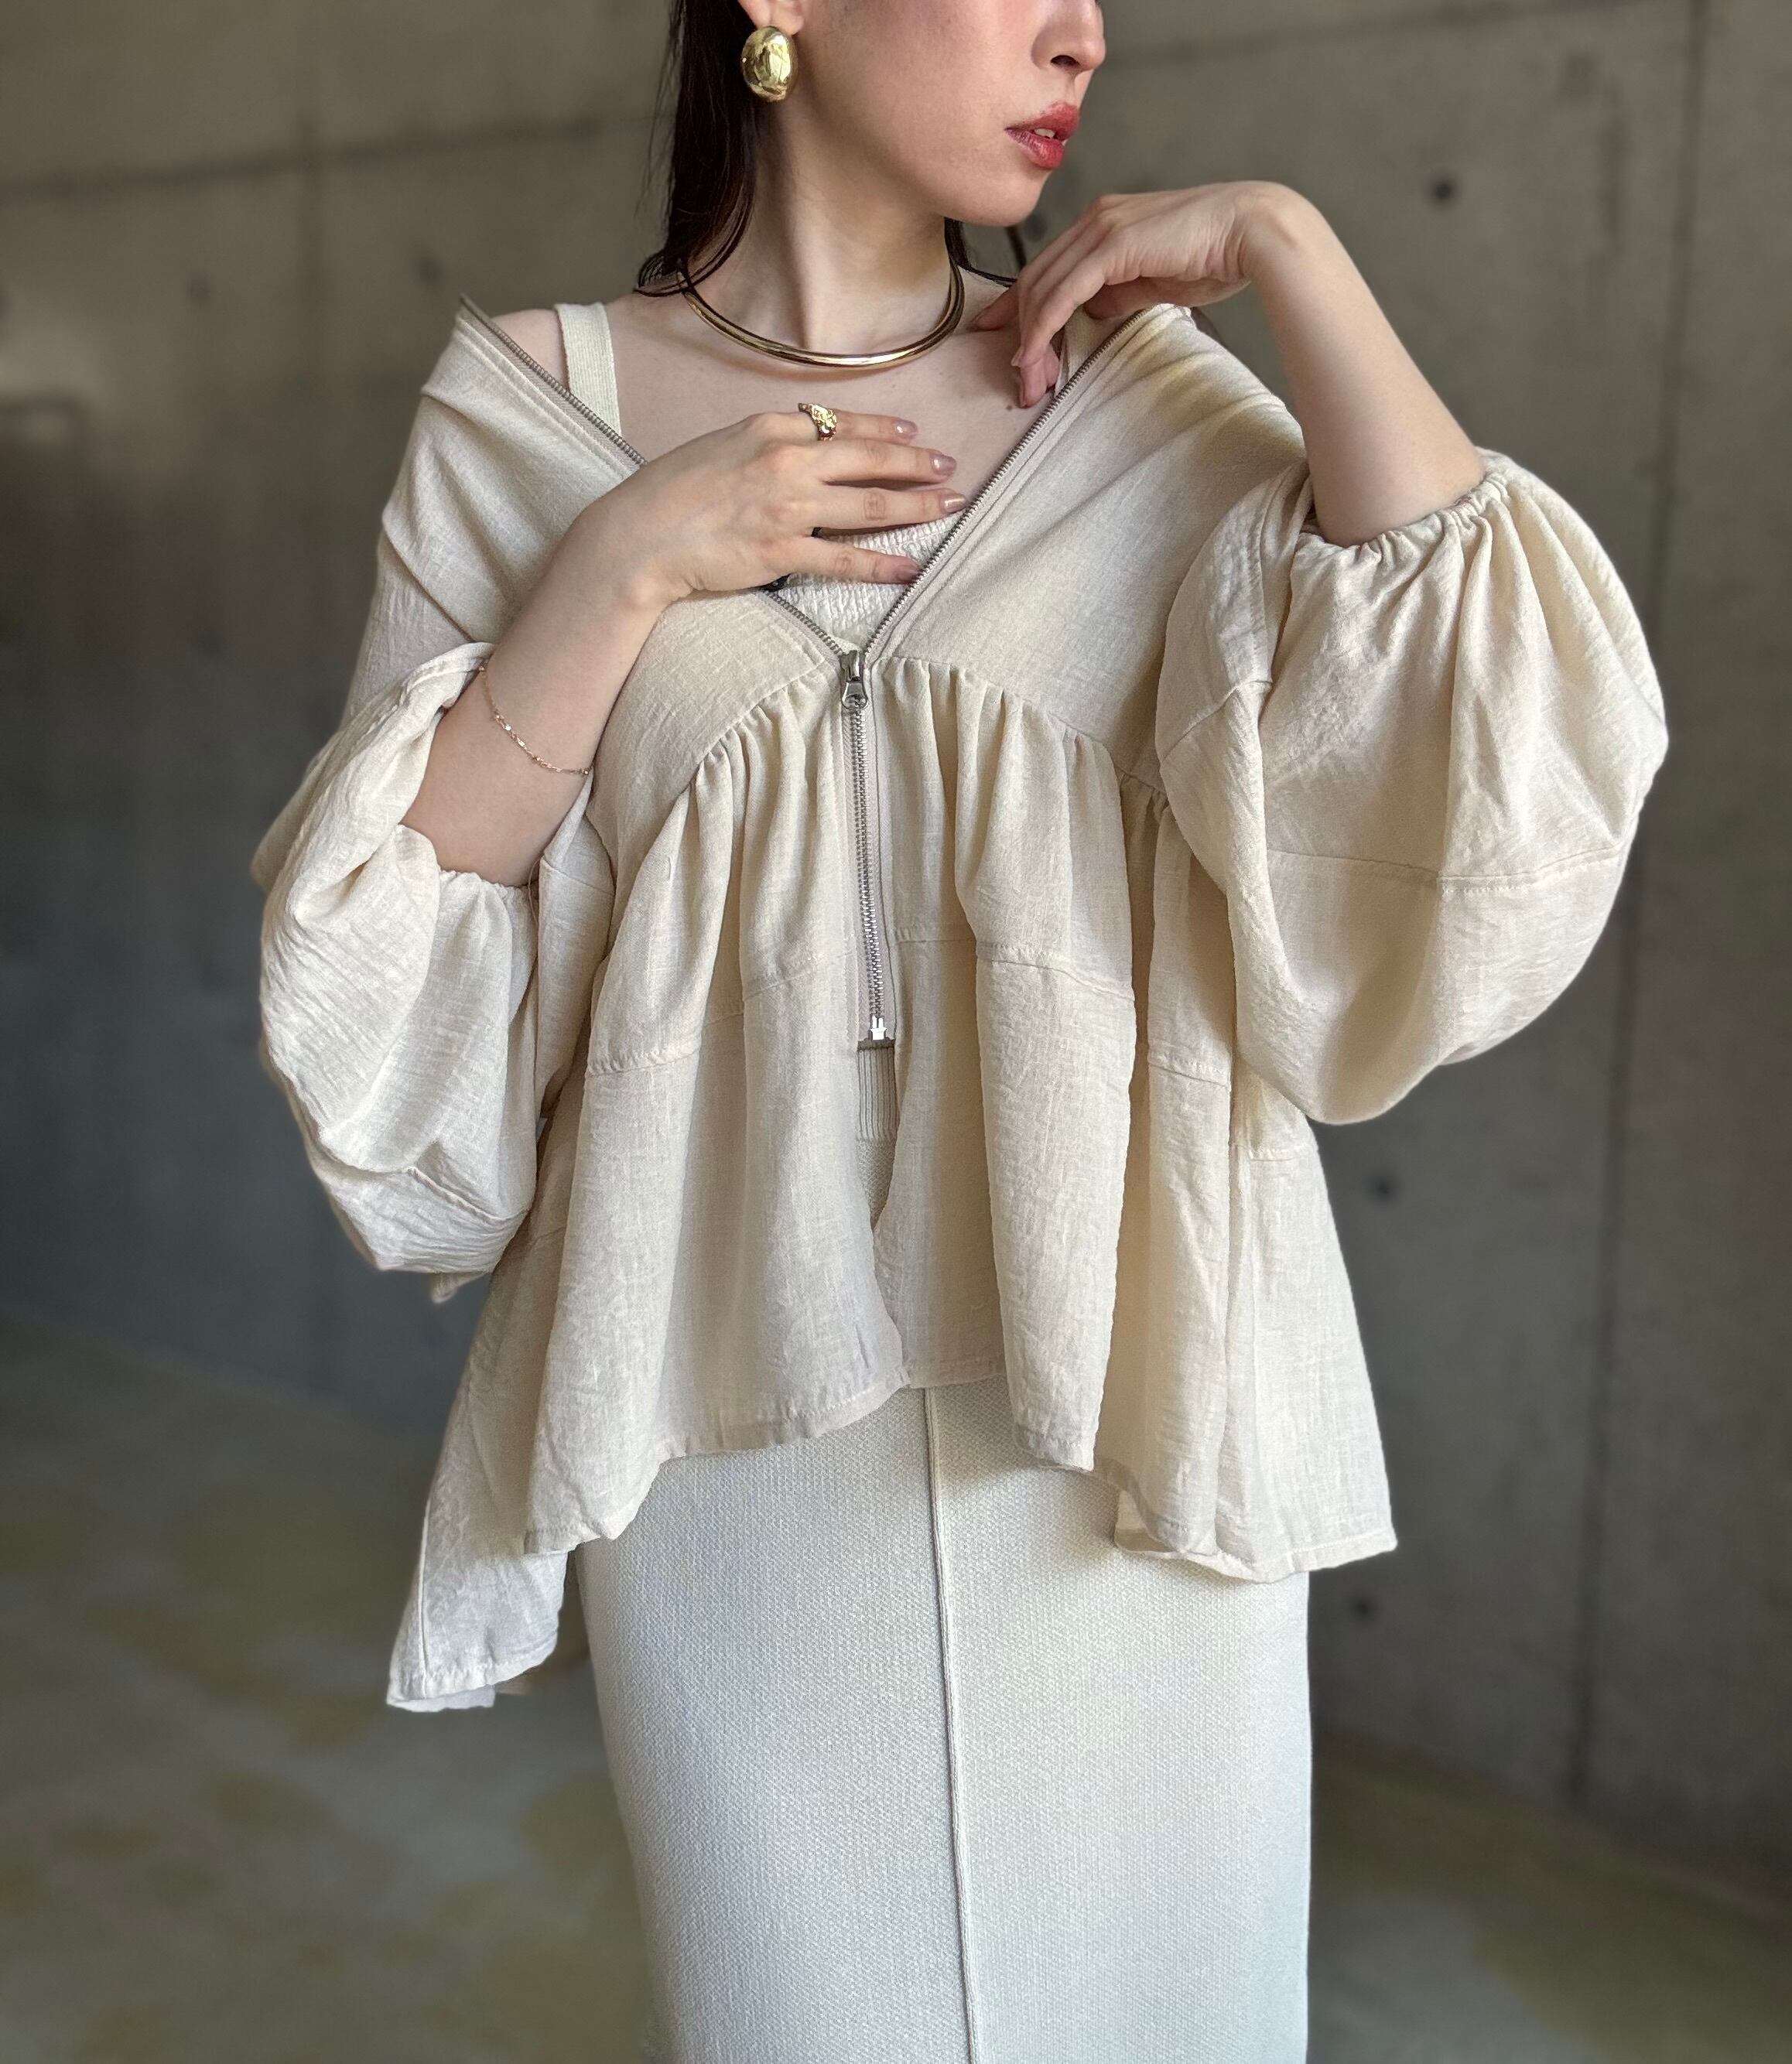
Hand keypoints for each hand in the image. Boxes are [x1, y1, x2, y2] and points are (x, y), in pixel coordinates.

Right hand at [584, 407, 964, 613]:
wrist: (640, 534)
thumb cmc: (670, 491)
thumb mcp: (720, 444)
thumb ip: (766, 443)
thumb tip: (804, 446)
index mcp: (770, 427)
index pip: (842, 423)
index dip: (885, 427)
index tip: (913, 430)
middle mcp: (786, 460)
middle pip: (869, 458)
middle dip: (916, 462)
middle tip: (949, 466)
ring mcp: (789, 507)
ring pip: (869, 505)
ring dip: (917, 505)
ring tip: (949, 505)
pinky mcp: (784, 552)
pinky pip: (847, 560)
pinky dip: (885, 564)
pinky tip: (912, 566)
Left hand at [969, 181, 1297, 405]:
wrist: (1252, 230)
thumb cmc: (1216, 254)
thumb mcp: (1154, 279)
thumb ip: (1118, 291)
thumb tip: (1092, 311)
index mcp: (1105, 222)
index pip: (1050, 267)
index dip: (1021, 306)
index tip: (1005, 339)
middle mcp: (1095, 218)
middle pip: (1037, 278)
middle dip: (1019, 331)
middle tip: (1017, 378)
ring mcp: (1101, 228)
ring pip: (1043, 288)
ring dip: (1030, 340)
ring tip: (1029, 381)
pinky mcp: (1111, 245)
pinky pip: (1062, 293)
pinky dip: (1043, 327)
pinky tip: (1036, 356)